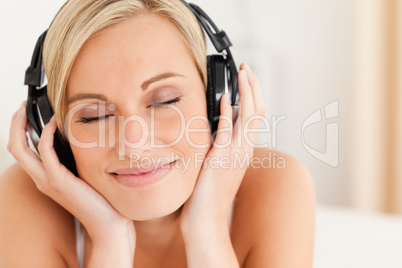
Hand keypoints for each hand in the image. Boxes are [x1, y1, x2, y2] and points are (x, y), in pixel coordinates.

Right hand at [7, 102, 134, 245]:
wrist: (107, 221)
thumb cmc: (99, 198)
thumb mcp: (82, 175)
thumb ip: (74, 161)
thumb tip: (77, 140)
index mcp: (45, 178)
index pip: (22, 152)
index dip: (19, 132)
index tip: (26, 114)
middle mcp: (41, 180)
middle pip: (15, 149)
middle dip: (14, 125)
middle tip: (21, 107)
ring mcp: (47, 182)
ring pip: (21, 150)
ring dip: (22, 126)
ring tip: (28, 110)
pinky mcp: (59, 181)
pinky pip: (45, 152)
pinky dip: (46, 134)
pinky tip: (54, 123)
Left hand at [180, 63, 265, 231]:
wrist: (206, 219)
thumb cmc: (208, 194)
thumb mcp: (219, 165)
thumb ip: (222, 145)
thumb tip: (219, 125)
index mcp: (244, 150)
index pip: (255, 117)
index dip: (254, 95)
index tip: (247, 79)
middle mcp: (244, 150)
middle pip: (258, 111)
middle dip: (253, 87)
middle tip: (246, 68)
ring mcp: (235, 154)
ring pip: (250, 116)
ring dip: (246, 92)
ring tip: (242, 73)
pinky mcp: (222, 158)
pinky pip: (228, 130)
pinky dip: (229, 112)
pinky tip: (225, 99)